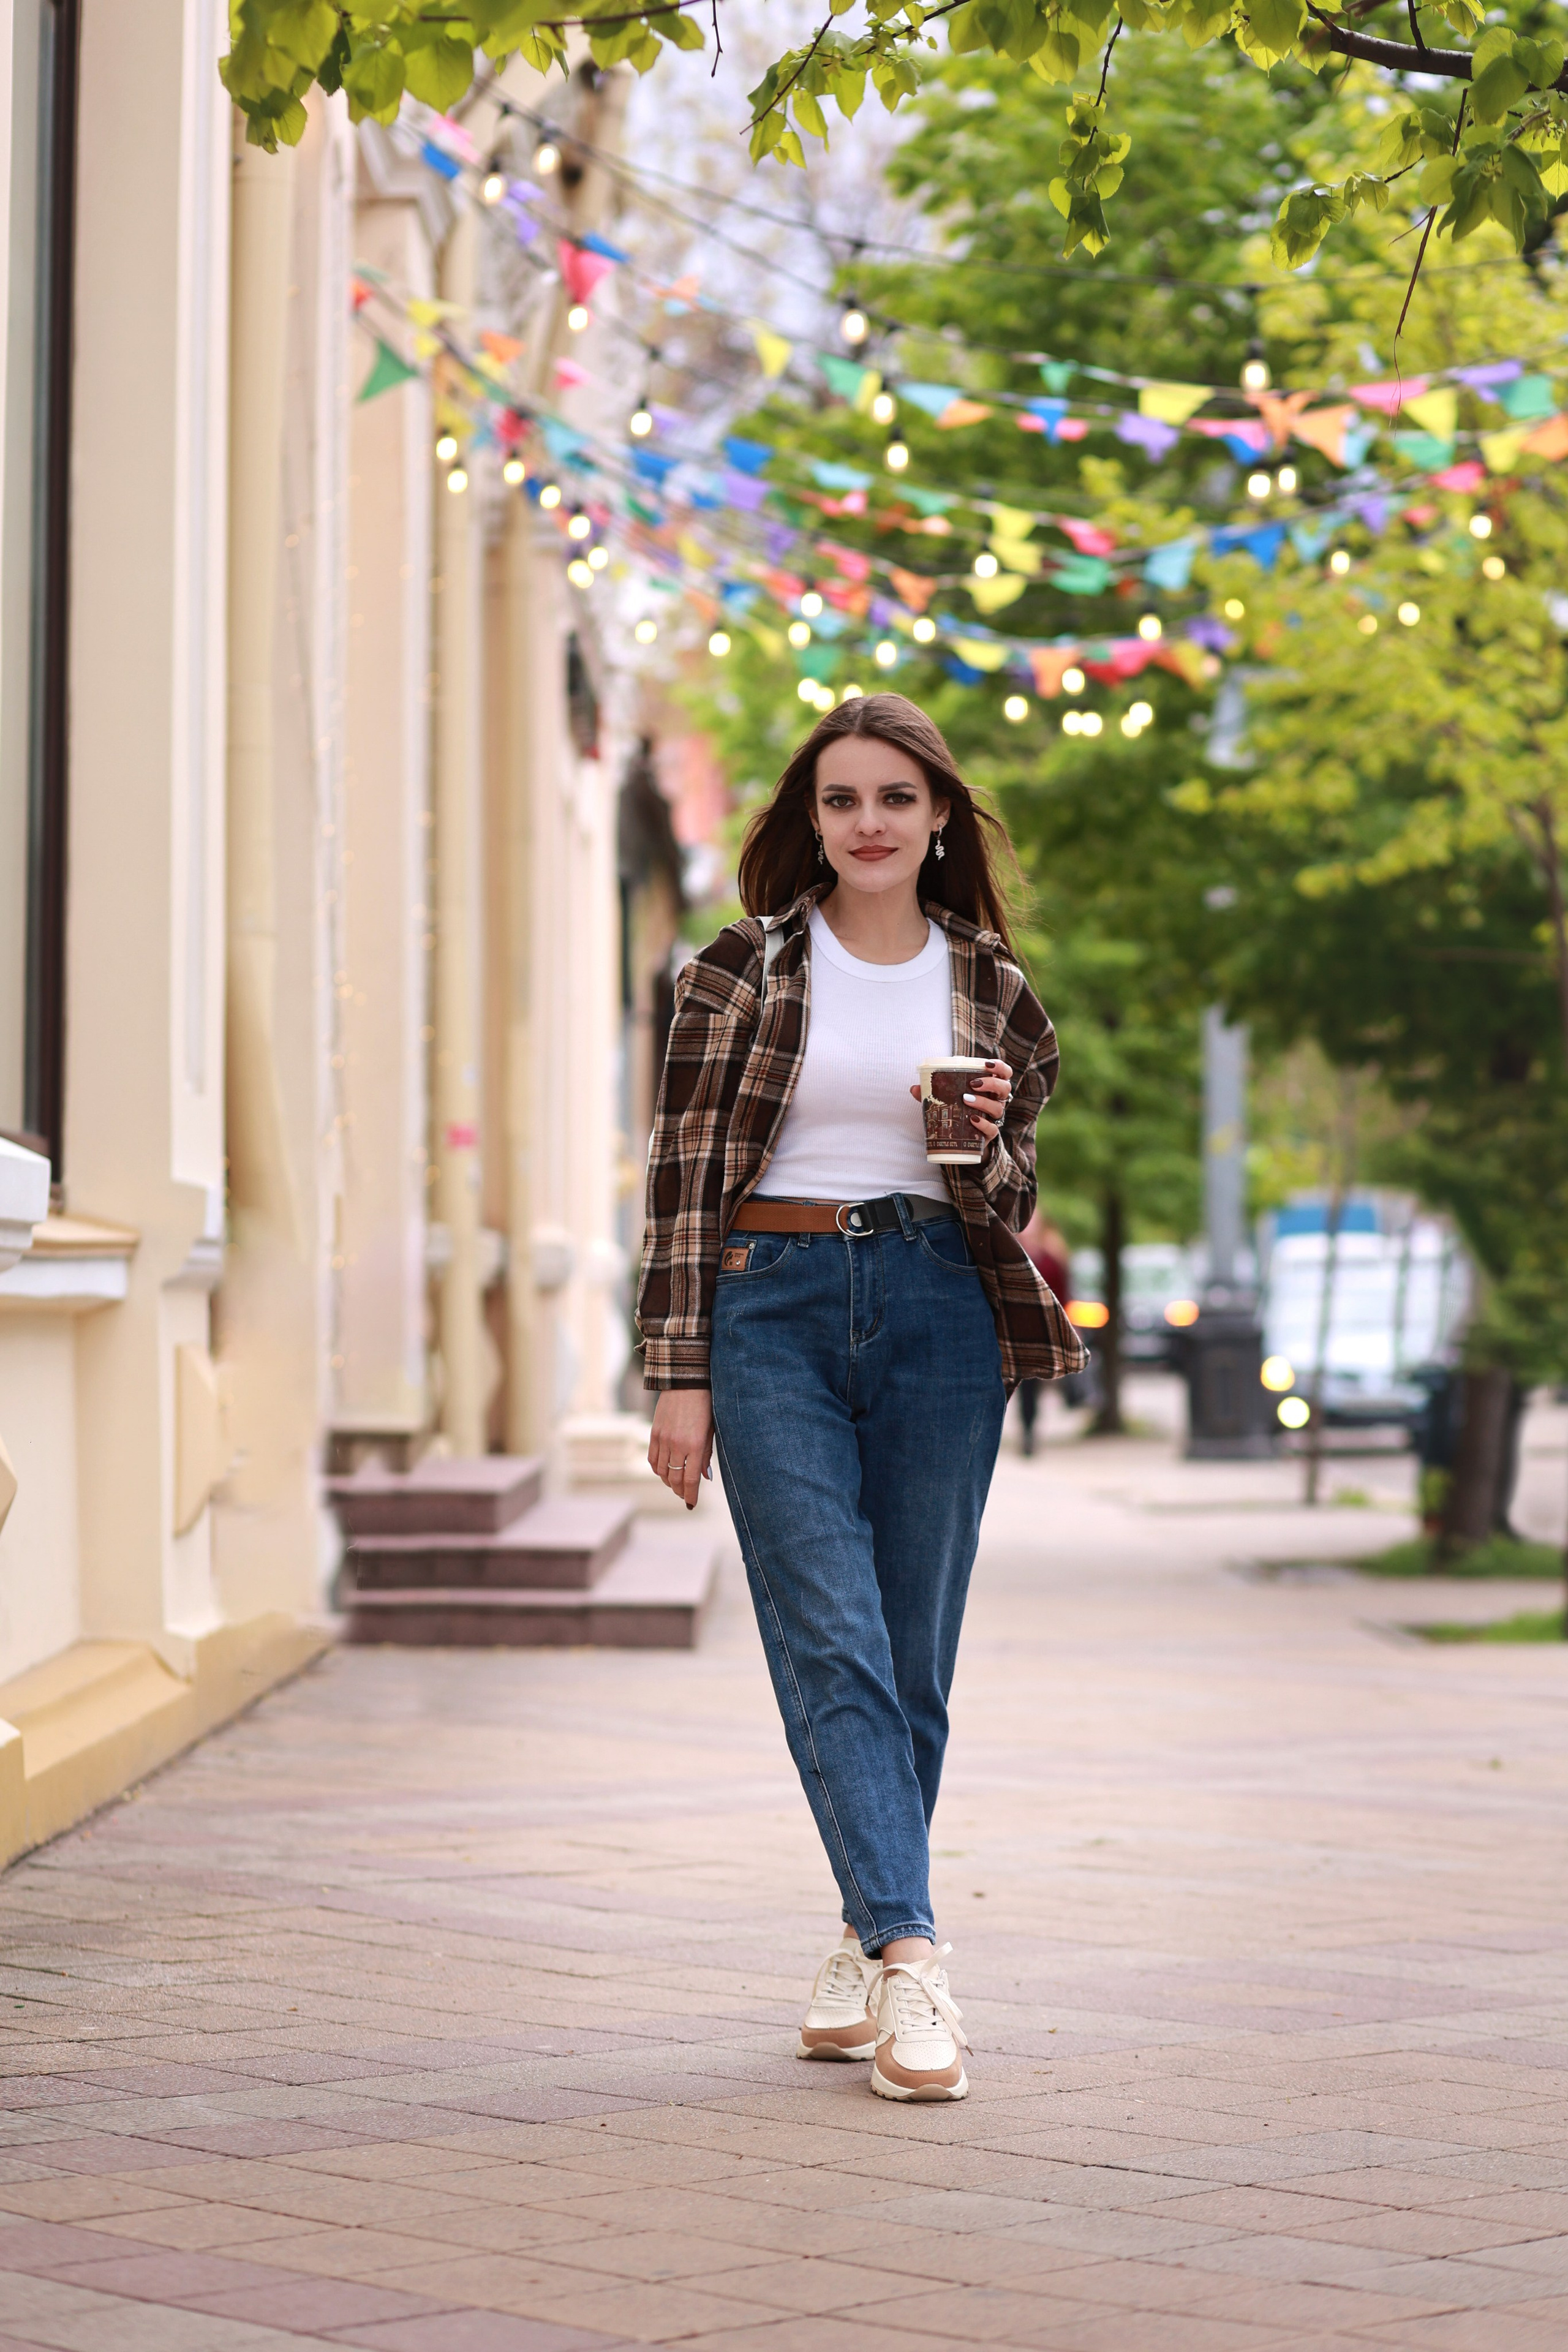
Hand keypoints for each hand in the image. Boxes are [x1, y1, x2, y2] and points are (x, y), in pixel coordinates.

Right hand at [648, 1389, 713, 1511]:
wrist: (686, 1382)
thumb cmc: (706, 1405)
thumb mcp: (711, 1430)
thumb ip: (706, 1455)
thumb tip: (704, 1477)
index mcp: (695, 1446)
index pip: (690, 1480)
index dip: (690, 1496)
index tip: (691, 1504)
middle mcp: (677, 1445)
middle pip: (675, 1479)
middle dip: (680, 1491)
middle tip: (685, 1496)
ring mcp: (663, 1439)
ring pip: (662, 1472)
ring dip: (669, 1482)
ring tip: (675, 1485)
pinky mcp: (654, 1433)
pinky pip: (653, 1459)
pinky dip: (658, 1469)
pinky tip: (664, 1472)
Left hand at [908, 1059, 1012, 1141]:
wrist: (963, 1138)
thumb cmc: (958, 1110)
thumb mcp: (947, 1098)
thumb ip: (932, 1092)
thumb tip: (914, 1088)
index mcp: (990, 1087)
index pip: (1004, 1073)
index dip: (999, 1067)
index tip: (986, 1064)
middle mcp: (997, 1101)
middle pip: (1005, 1088)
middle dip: (991, 1083)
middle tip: (974, 1083)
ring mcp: (995, 1118)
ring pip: (998, 1107)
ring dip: (983, 1102)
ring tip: (966, 1099)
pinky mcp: (990, 1134)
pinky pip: (993, 1129)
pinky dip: (983, 1124)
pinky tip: (972, 1120)